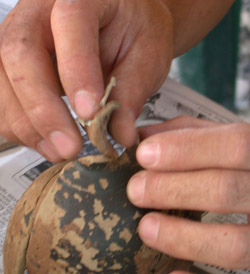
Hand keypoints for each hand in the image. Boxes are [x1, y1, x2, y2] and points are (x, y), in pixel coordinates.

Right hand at [0, 0, 172, 160]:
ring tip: (61, 152)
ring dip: (29, 126)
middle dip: (43, 109)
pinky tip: (47, 144)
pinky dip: (21, 128)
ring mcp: (20, 39)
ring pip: (3, 81)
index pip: (69, 25)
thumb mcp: (147, 54)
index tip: (90, 114)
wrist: (122, 23)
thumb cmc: (134, 31)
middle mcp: (40, 13)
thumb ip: (132, 90)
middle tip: (71, 146)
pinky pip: (2, 100)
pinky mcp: (14, 68)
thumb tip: (119, 134)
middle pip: (20, 54)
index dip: (76, 72)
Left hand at [127, 116, 249, 273]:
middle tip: (135, 190)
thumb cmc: (248, 174)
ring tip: (146, 228)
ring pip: (234, 246)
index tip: (144, 154)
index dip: (187, 149)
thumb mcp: (234, 146)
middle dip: (172, 189)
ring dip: (182, 238)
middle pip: (226, 191)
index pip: (237, 145)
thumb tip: (146, 136)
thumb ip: (195, 135)